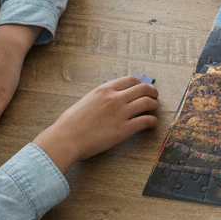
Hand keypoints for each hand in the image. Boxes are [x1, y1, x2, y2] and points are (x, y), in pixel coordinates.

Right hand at [33, 77, 158, 173]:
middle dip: (152, 92)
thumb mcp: (86, 101)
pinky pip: (146, 121)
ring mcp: (121, 113)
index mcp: (104, 89)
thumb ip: (101, 97)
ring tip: (154, 108)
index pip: (131, 80)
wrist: (66, 139)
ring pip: (148, 103)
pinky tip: (151, 123)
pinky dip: (152, 121)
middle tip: (155, 97)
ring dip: (154, 105)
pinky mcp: (124, 129)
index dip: (141, 84)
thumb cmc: (70, 123)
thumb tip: (110, 98)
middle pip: (144, 89)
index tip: (143, 89)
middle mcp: (115, 98)